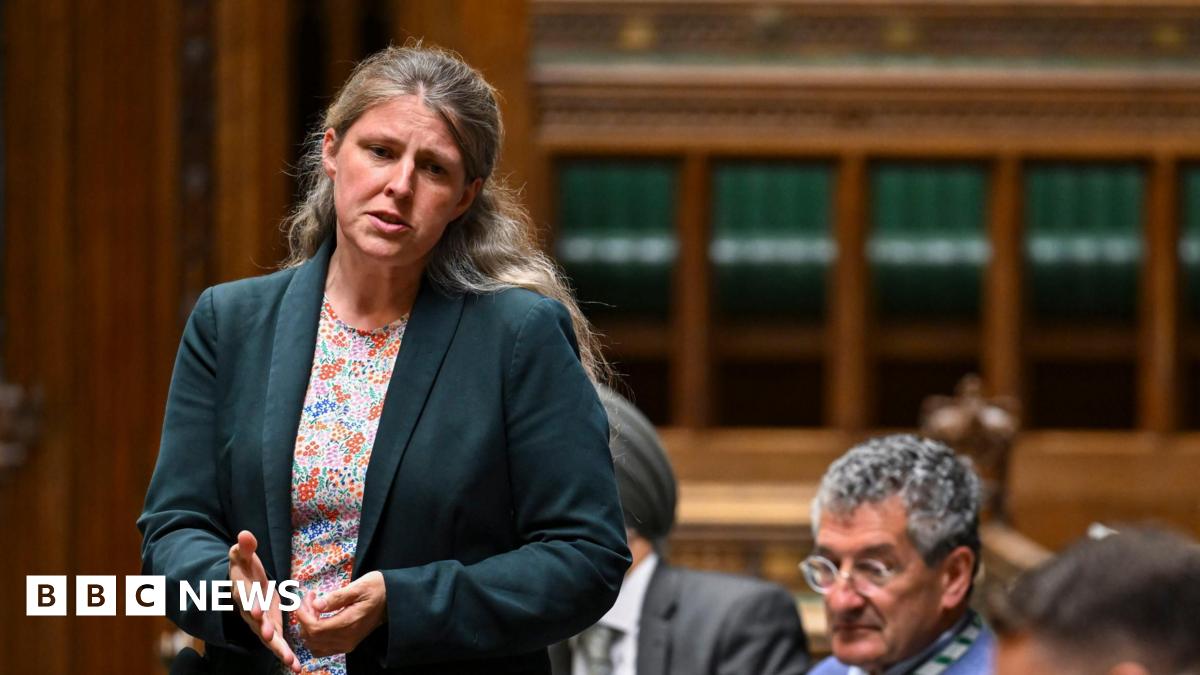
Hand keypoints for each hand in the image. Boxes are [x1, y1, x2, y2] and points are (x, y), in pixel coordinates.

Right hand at [229, 530, 300, 672]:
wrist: (243, 582)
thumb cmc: (244, 566)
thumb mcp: (243, 555)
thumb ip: (245, 547)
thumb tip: (245, 534)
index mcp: (242, 592)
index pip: (245, 598)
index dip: (250, 603)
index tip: (255, 609)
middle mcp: (249, 611)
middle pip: (255, 622)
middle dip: (263, 629)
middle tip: (269, 636)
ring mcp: (259, 623)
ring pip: (268, 638)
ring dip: (279, 650)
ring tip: (291, 661)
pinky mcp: (270, 628)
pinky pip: (278, 644)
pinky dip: (286, 655)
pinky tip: (297, 667)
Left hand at [294, 570, 386, 657]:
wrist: (392, 600)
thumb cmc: (376, 589)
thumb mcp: (358, 587)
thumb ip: (336, 597)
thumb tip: (316, 605)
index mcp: (349, 623)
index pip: (315, 628)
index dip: (303, 616)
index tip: (305, 599)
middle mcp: (346, 639)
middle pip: (312, 638)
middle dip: (304, 619)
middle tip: (310, 600)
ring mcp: (346, 644)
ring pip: (314, 645)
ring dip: (308, 628)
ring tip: (314, 609)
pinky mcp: (347, 645)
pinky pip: (322, 649)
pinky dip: (314, 637)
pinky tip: (319, 621)